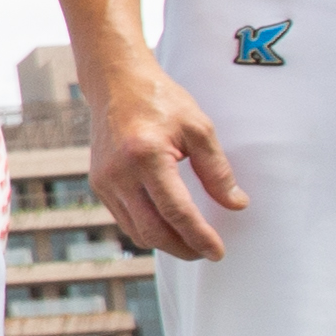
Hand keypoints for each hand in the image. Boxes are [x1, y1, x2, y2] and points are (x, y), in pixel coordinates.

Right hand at [88, 51, 248, 261]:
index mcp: (147, 154)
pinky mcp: (99, 184)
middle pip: (153, 231)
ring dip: (165, 243)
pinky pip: (125, 220)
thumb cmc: (161, 101)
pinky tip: (167, 226)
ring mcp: (105, 181)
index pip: (176, 211)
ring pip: (137, 232)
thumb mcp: (199, 128)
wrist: (117, 84)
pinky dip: (148, 230)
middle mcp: (120, 172)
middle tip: (206, 252)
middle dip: (183, 249)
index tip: (217, 251)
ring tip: (190, 241)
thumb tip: (236, 204)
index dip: (199, 236)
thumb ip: (217, 170)